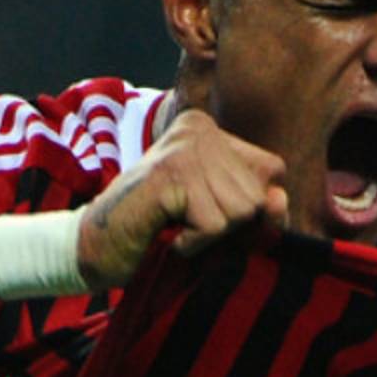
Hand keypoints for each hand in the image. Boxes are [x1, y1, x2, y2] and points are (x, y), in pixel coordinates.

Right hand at [76, 109, 287, 287]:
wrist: (96, 248)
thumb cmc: (163, 232)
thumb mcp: (223, 219)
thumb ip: (261, 210)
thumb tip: (280, 200)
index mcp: (212, 130)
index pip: (272, 170)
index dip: (251, 207)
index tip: (207, 211)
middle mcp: (199, 129)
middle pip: (256, 195)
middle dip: (228, 224)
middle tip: (185, 222)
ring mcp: (183, 148)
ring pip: (240, 211)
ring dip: (209, 235)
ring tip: (174, 226)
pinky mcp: (170, 174)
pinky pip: (214, 225)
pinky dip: (192, 244)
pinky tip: (166, 234)